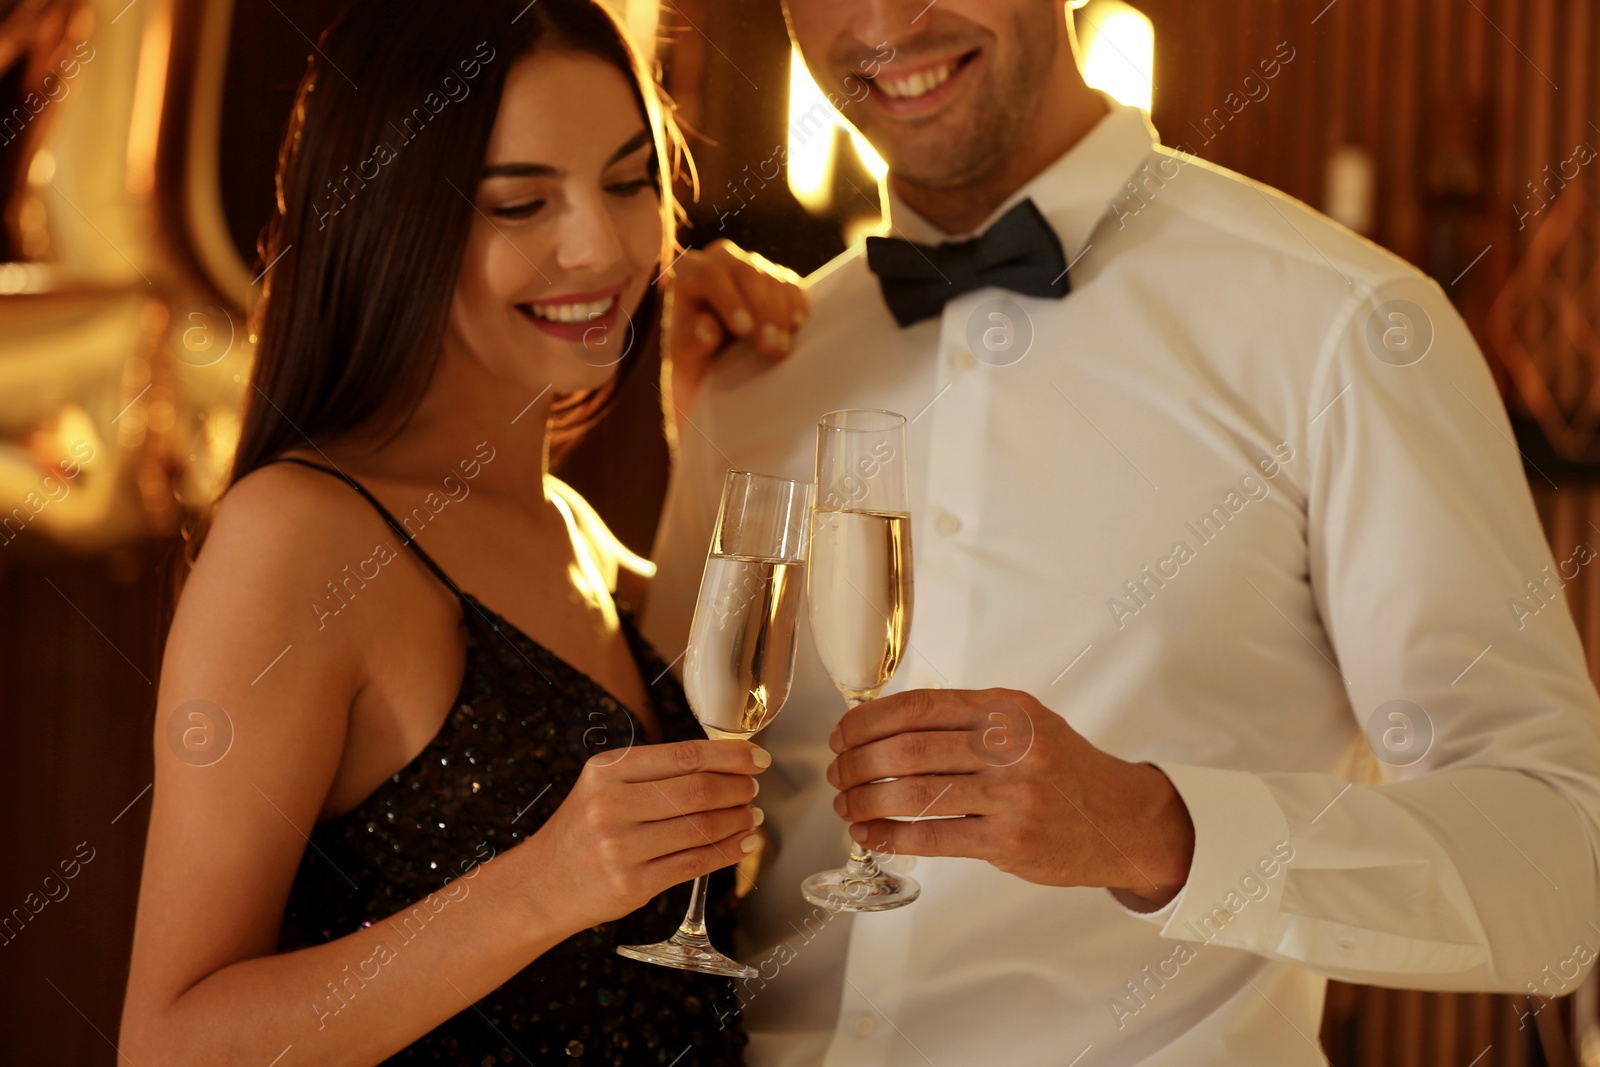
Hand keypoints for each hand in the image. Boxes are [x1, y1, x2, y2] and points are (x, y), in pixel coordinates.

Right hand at [526, 739, 767, 931]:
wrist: (540, 885)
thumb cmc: (581, 831)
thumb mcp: (603, 787)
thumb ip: (653, 774)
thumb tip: (722, 763)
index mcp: (607, 771)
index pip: (684, 756)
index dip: (729, 755)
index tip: (756, 757)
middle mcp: (612, 805)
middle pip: (698, 790)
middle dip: (738, 788)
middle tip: (753, 789)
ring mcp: (621, 848)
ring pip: (702, 827)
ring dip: (737, 820)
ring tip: (751, 815)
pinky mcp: (632, 885)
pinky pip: (695, 864)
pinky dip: (727, 851)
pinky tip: (741, 843)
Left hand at [662, 239, 806, 423]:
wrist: (717, 365)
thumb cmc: (695, 358)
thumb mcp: (685, 357)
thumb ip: (689, 342)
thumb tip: (707, 328)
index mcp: (691, 272)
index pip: (710, 274)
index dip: (728, 300)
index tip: (743, 330)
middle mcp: (721, 261)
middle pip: (747, 272)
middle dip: (761, 310)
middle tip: (769, 346)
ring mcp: (752, 266)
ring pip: (772, 278)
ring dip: (780, 314)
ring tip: (781, 348)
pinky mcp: (777, 279)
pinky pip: (792, 285)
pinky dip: (797, 305)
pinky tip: (796, 326)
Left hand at [825, 688, 1194, 907]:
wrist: (1122, 819)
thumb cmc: (1064, 769)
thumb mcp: (1025, 722)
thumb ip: (966, 719)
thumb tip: (885, 724)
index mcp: (1006, 709)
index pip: (919, 707)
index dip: (868, 721)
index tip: (842, 735)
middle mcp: (1009, 747)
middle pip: (908, 750)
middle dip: (858, 763)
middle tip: (838, 774)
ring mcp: (1011, 796)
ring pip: (914, 794)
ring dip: (866, 801)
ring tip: (848, 806)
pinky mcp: (1009, 842)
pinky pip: (933, 837)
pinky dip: (890, 837)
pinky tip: (871, 836)